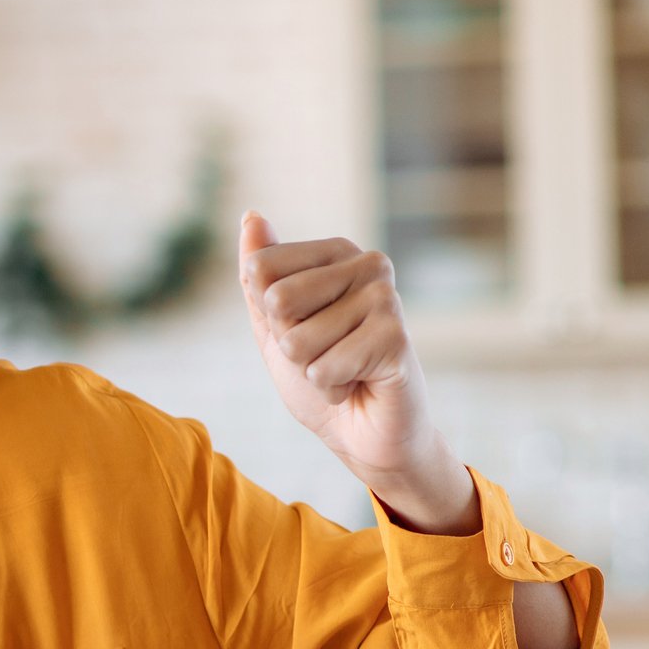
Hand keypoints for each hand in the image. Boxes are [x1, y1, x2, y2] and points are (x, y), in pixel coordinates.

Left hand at [238, 212, 474, 532]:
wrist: (364, 432)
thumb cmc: (318, 373)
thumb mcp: (274, 324)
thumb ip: (259, 274)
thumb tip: (251, 216)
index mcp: (335, 252)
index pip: (259, 269)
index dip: (268, 315)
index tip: (300, 328)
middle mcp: (367, 264)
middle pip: (277, 301)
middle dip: (287, 343)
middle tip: (323, 353)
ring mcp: (386, 298)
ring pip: (297, 340)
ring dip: (310, 369)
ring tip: (342, 368)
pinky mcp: (396, 338)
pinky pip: (323, 368)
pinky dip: (330, 388)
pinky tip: (358, 383)